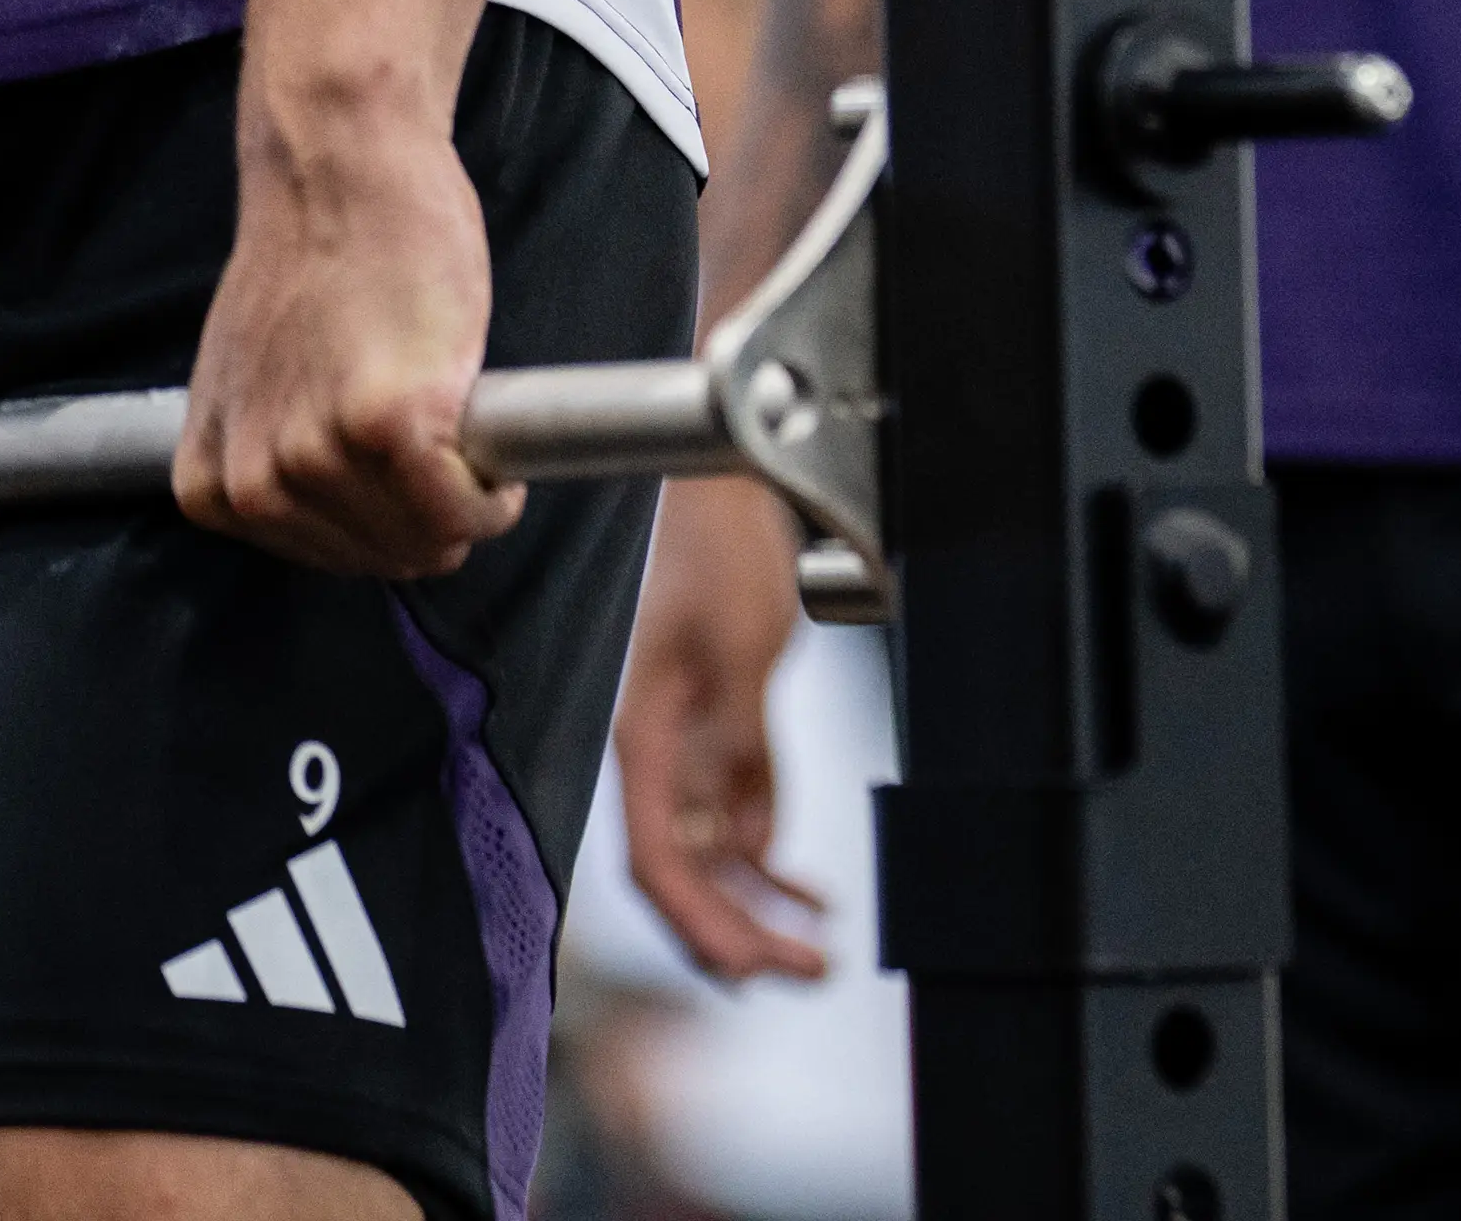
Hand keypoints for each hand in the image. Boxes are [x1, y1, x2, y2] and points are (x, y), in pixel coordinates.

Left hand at [174, 98, 514, 581]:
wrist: (336, 165)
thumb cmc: (315, 256)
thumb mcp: (256, 384)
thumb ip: (281, 455)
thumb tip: (346, 522)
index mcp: (214, 483)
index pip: (327, 560)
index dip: (382, 517)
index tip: (399, 468)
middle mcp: (254, 484)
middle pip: (382, 559)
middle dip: (429, 515)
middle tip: (442, 440)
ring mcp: (316, 458)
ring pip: (427, 541)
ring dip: (464, 499)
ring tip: (455, 420)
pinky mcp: (385, 428)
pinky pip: (465, 511)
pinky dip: (494, 493)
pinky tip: (488, 448)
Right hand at [616, 474, 828, 977]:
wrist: (722, 487)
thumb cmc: (715, 549)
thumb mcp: (739, 644)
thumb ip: (739, 739)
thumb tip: (746, 835)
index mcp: (642, 737)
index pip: (658, 862)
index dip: (699, 926)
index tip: (752, 971)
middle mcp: (658, 755)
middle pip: (686, 876)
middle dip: (739, 936)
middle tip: (808, 972)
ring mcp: (689, 748)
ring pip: (713, 859)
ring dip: (759, 909)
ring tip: (818, 954)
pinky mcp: (720, 733)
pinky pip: (738, 820)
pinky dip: (770, 862)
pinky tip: (810, 895)